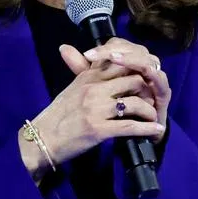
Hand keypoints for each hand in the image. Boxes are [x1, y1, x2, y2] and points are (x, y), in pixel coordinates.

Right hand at [23, 39, 165, 174]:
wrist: (42, 139)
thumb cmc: (58, 115)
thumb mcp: (72, 88)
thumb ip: (86, 73)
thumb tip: (98, 59)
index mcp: (88, 76)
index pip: (121, 64)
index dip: (138, 72)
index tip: (146, 82)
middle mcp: (94, 88)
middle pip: (134, 81)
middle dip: (148, 91)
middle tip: (153, 100)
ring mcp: (96, 109)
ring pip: (135, 103)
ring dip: (149, 111)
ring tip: (153, 118)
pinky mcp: (98, 129)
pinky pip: (130, 126)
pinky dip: (147, 129)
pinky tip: (156, 131)